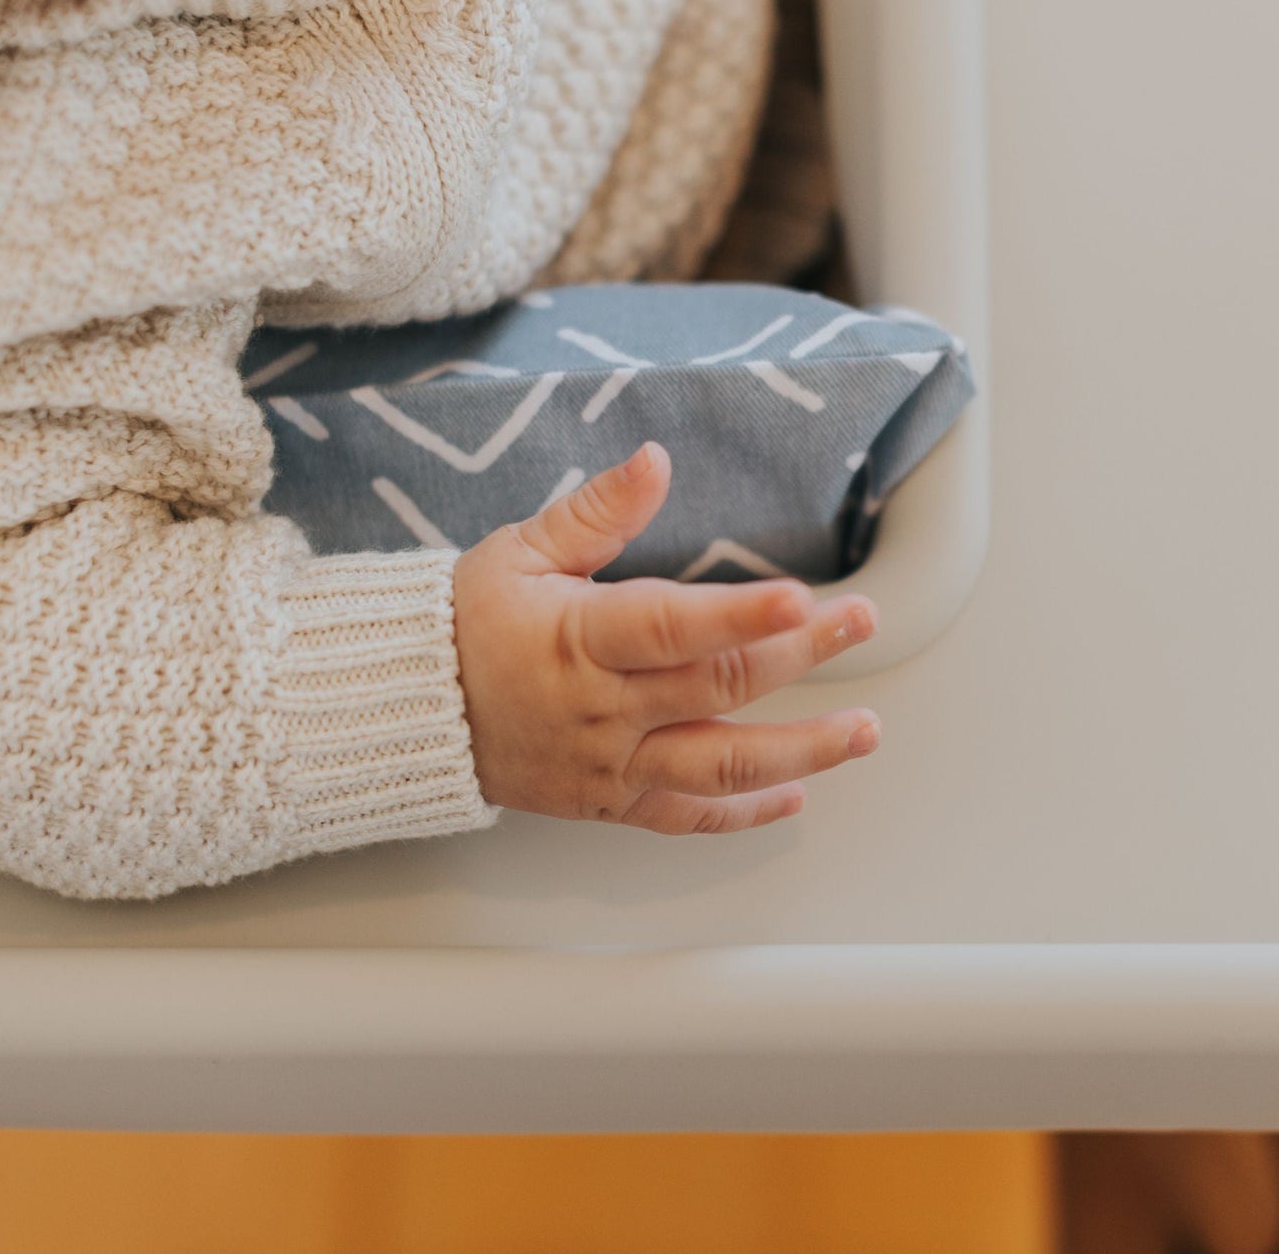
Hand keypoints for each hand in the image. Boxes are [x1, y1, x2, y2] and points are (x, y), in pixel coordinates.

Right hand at [453, 442, 880, 832]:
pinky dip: (742, 812)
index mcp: (579, 638)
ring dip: (800, 751)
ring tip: (865, 731)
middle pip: (717, 687)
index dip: (740, 616)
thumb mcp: (520, 551)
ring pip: (717, 766)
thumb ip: (596, 511)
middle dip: (800, 655)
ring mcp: (610, 763)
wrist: (413, 712)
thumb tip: (654, 460)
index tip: (805, 600)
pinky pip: (684, 817)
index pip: (671, 627)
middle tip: (865, 622)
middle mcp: (603, 708)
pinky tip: (795, 796)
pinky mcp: (609, 801)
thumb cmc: (469, 622)